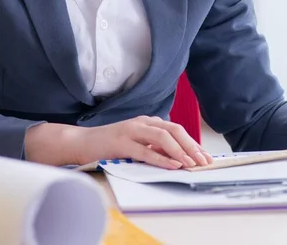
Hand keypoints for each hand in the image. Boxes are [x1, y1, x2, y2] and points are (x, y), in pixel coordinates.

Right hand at [25, 116, 212, 169]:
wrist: (81, 142)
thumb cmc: (110, 145)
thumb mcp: (136, 143)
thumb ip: (154, 147)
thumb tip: (178, 157)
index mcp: (148, 122)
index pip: (176, 129)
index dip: (192, 142)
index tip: (205, 156)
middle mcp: (142, 122)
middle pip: (174, 130)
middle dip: (191, 146)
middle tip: (204, 161)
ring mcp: (131, 130)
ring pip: (162, 137)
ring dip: (180, 151)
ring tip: (191, 163)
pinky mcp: (120, 143)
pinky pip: (145, 150)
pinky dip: (161, 158)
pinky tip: (172, 165)